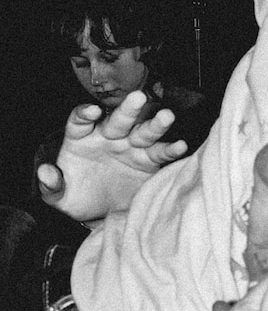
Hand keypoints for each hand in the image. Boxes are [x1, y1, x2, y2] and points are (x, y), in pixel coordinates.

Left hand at [36, 90, 186, 221]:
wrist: (101, 213)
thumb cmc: (78, 197)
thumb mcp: (59, 197)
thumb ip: (51, 185)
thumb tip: (45, 172)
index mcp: (82, 139)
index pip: (80, 121)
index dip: (84, 114)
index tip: (92, 112)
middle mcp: (108, 138)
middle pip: (118, 120)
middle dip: (128, 109)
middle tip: (138, 98)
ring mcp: (131, 148)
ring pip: (143, 132)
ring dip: (155, 124)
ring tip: (167, 116)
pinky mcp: (149, 162)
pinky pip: (161, 154)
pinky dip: (171, 149)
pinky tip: (180, 146)